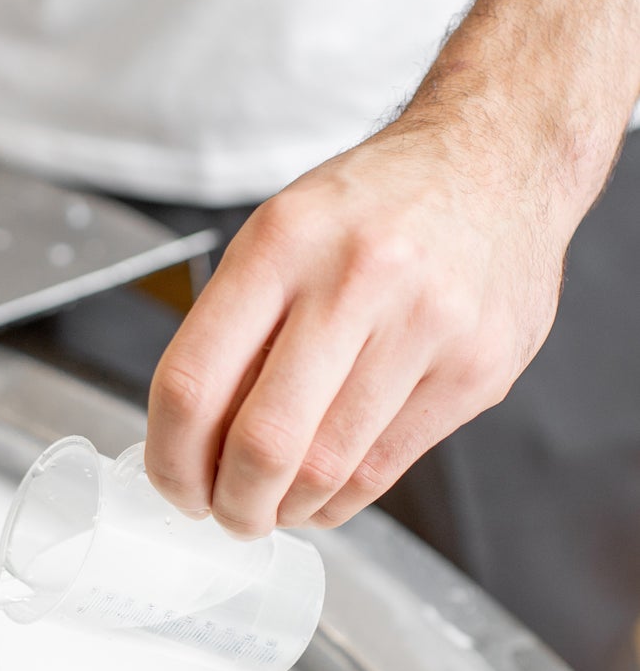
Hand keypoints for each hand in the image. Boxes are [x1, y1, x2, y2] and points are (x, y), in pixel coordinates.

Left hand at [142, 120, 570, 537]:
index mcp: (282, 243)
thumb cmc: (374, 207)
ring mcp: (426, 326)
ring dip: (283, 509)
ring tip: (270, 505)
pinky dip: (338, 501)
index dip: (170, 459)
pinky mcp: (477, 369)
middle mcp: (356, 279)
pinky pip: (384, 470)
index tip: (173, 485)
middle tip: (223, 513)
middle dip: (230, 503)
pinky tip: (321, 493)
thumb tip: (189, 444)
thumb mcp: (279, 237)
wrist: (500, 157)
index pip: (192, 383)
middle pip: (262, 442)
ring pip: (326, 469)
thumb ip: (232, 333)